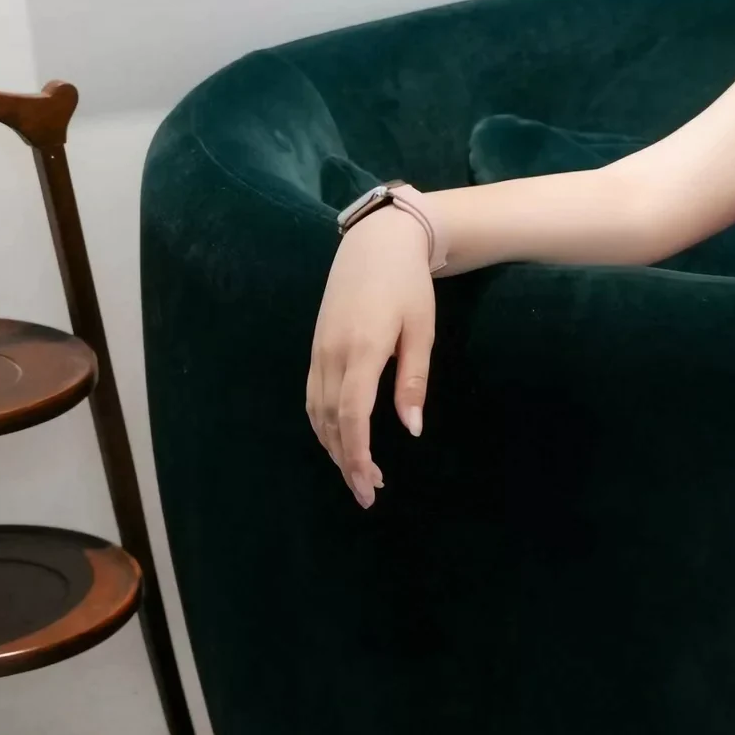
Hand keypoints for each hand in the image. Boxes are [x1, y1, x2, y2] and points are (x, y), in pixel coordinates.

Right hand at [306, 208, 434, 504]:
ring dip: (333, 447)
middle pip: (332, 422)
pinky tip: (337, 440)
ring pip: (317, 412)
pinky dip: (322, 424)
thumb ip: (413, 381)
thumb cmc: (408, 285)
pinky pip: (312, 395)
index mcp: (363, 350)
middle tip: (368, 493)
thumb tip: (411, 429)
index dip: (357, 456)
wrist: (376, 241)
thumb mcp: (422, 331)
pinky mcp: (316, 346)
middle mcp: (333, 354)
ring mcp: (319, 350)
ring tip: (356, 473)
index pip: (353, 416)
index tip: (369, 486)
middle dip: (346, 462)